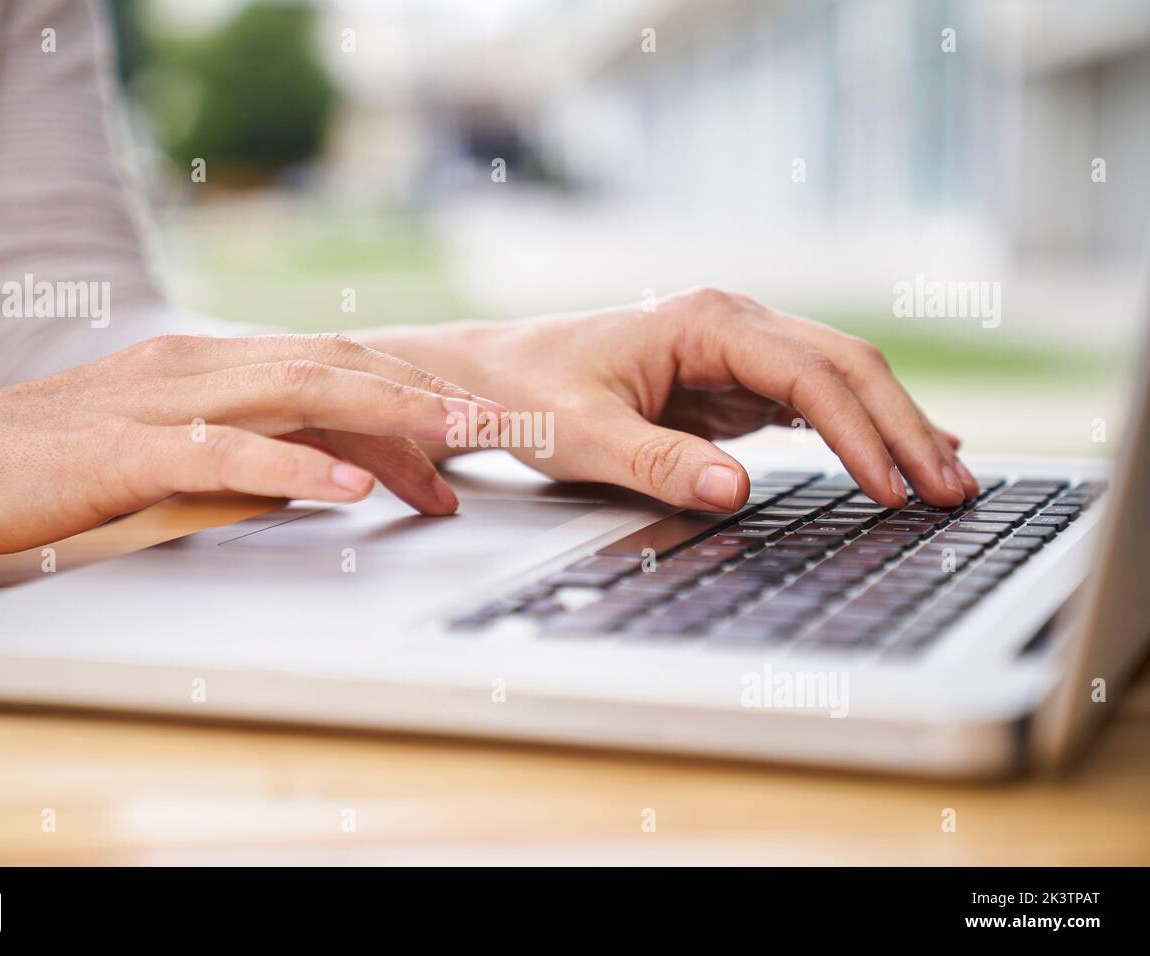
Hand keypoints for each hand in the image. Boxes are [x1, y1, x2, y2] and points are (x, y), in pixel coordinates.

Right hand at [0, 334, 504, 554]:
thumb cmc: (52, 461)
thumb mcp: (169, 450)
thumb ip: (244, 450)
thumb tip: (320, 473)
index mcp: (212, 367)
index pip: (332, 374)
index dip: (406, 404)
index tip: (465, 443)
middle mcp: (199, 368)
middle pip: (336, 369)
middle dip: (424, 396)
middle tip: (498, 429)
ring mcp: (164, 403)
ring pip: (298, 392)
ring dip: (388, 414)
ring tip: (457, 440)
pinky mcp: (126, 450)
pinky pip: (224, 451)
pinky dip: (294, 463)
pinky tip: (349, 483)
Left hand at [361, 288, 976, 510]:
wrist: (496, 377)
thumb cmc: (528, 395)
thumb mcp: (580, 436)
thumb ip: (655, 462)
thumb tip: (736, 492)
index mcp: (704, 322)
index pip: (809, 374)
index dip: (860, 432)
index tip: (892, 489)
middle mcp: (732, 324)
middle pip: (846, 366)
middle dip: (903, 426)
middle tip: (954, 488)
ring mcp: (737, 350)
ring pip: (840, 380)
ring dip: (893, 427)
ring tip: (947, 480)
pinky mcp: (732, 380)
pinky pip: (812, 401)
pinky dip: (858, 429)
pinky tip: (896, 457)